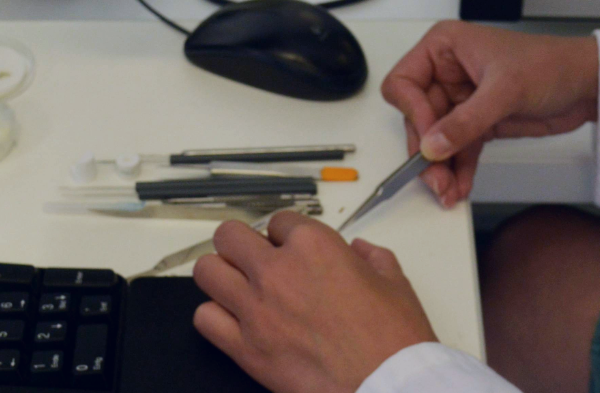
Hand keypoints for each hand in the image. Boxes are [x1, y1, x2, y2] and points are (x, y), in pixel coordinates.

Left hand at [193, 213, 436, 392]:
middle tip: (254, 259)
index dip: (285, 236)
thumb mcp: (395, 282)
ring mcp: (256, 310)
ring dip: (221, 274)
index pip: (278, 222)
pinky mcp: (245, 349)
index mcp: (315, 246)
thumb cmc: (393, 338)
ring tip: (238, 286)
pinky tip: (235, 321)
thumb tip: (359, 250)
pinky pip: (204, 319)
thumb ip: (372, 257)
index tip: (290, 249)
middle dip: (240, 244)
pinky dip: (215, 316)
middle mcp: (278, 271)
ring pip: (207, 272)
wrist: (386, 385)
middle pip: (230, 236)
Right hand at [381, 21, 599, 206]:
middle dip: (426, 150)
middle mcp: (447, 71)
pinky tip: (460, 186)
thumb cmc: (552, 64)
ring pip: (436, 139)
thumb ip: (466, 121)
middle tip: (435, 178)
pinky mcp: (478, 121)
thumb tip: (433, 146)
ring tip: (448, 190)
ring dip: (440, 167)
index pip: (405, 83)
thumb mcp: (505, 90)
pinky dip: (457, 169)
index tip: (429, 138)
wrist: (587, 84)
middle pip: (417, 117)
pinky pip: (457, 149)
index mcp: (445, 47)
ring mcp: (462, 99)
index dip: (412, 113)